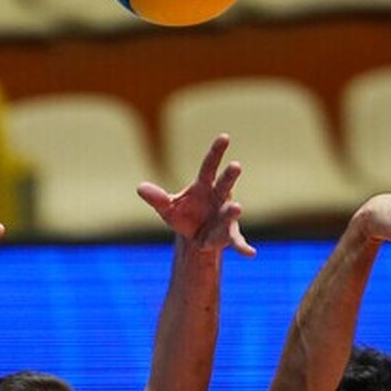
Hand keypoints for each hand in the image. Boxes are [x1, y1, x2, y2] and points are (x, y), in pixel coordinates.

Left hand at [137, 134, 254, 256]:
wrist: (195, 238)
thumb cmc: (184, 216)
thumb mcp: (167, 209)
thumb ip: (157, 199)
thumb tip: (140, 188)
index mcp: (205, 186)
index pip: (209, 166)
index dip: (216, 152)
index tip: (224, 136)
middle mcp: (219, 197)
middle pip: (224, 184)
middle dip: (230, 176)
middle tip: (236, 165)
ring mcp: (225, 216)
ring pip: (230, 211)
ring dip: (232, 210)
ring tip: (236, 208)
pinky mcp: (228, 234)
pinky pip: (237, 240)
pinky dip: (243, 246)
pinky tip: (250, 253)